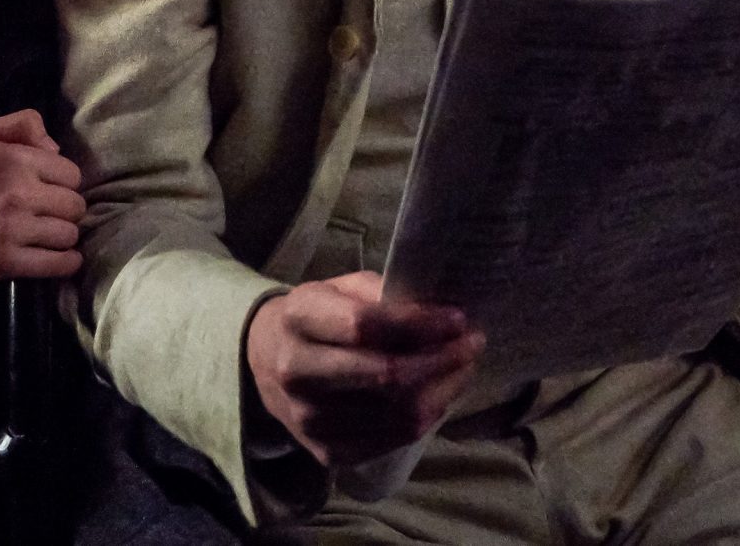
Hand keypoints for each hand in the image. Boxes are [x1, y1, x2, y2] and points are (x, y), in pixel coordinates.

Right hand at [0, 109, 85, 279]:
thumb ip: (24, 124)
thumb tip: (56, 148)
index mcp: (16, 160)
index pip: (72, 175)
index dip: (63, 182)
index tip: (47, 188)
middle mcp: (16, 194)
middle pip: (75, 206)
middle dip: (66, 209)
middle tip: (48, 213)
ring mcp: (11, 231)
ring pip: (69, 235)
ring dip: (63, 236)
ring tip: (47, 233)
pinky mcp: (5, 262)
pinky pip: (58, 264)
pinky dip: (66, 262)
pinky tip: (60, 256)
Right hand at [244, 273, 482, 466]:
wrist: (266, 360)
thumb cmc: (317, 316)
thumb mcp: (340, 288)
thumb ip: (383, 295)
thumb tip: (440, 312)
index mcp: (299, 318)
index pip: (366, 326)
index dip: (419, 324)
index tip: (459, 319)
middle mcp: (298, 371)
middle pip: (386, 376)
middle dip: (441, 360)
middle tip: (473, 345)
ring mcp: (309, 419)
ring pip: (395, 414)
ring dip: (443, 391)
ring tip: (463, 368)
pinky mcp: (325, 451)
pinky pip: (391, 440)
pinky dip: (425, 418)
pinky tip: (439, 396)